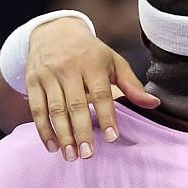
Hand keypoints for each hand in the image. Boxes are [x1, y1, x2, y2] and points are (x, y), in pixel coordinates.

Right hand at [25, 18, 158, 159]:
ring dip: (62, 135)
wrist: (54, 32)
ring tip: (71, 156)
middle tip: (88, 155)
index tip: (112, 138)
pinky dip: (43, 130)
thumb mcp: (113, 62)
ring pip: (54, 109)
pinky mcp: (33, 81)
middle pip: (75, 104)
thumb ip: (131, 84)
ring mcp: (48, 75)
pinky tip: (52, 146)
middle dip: (81, 131)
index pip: (100, 92)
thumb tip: (154, 103)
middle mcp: (68, 68)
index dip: (106, 116)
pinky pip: (37, 109)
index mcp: (92, 63)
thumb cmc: (90, 53)